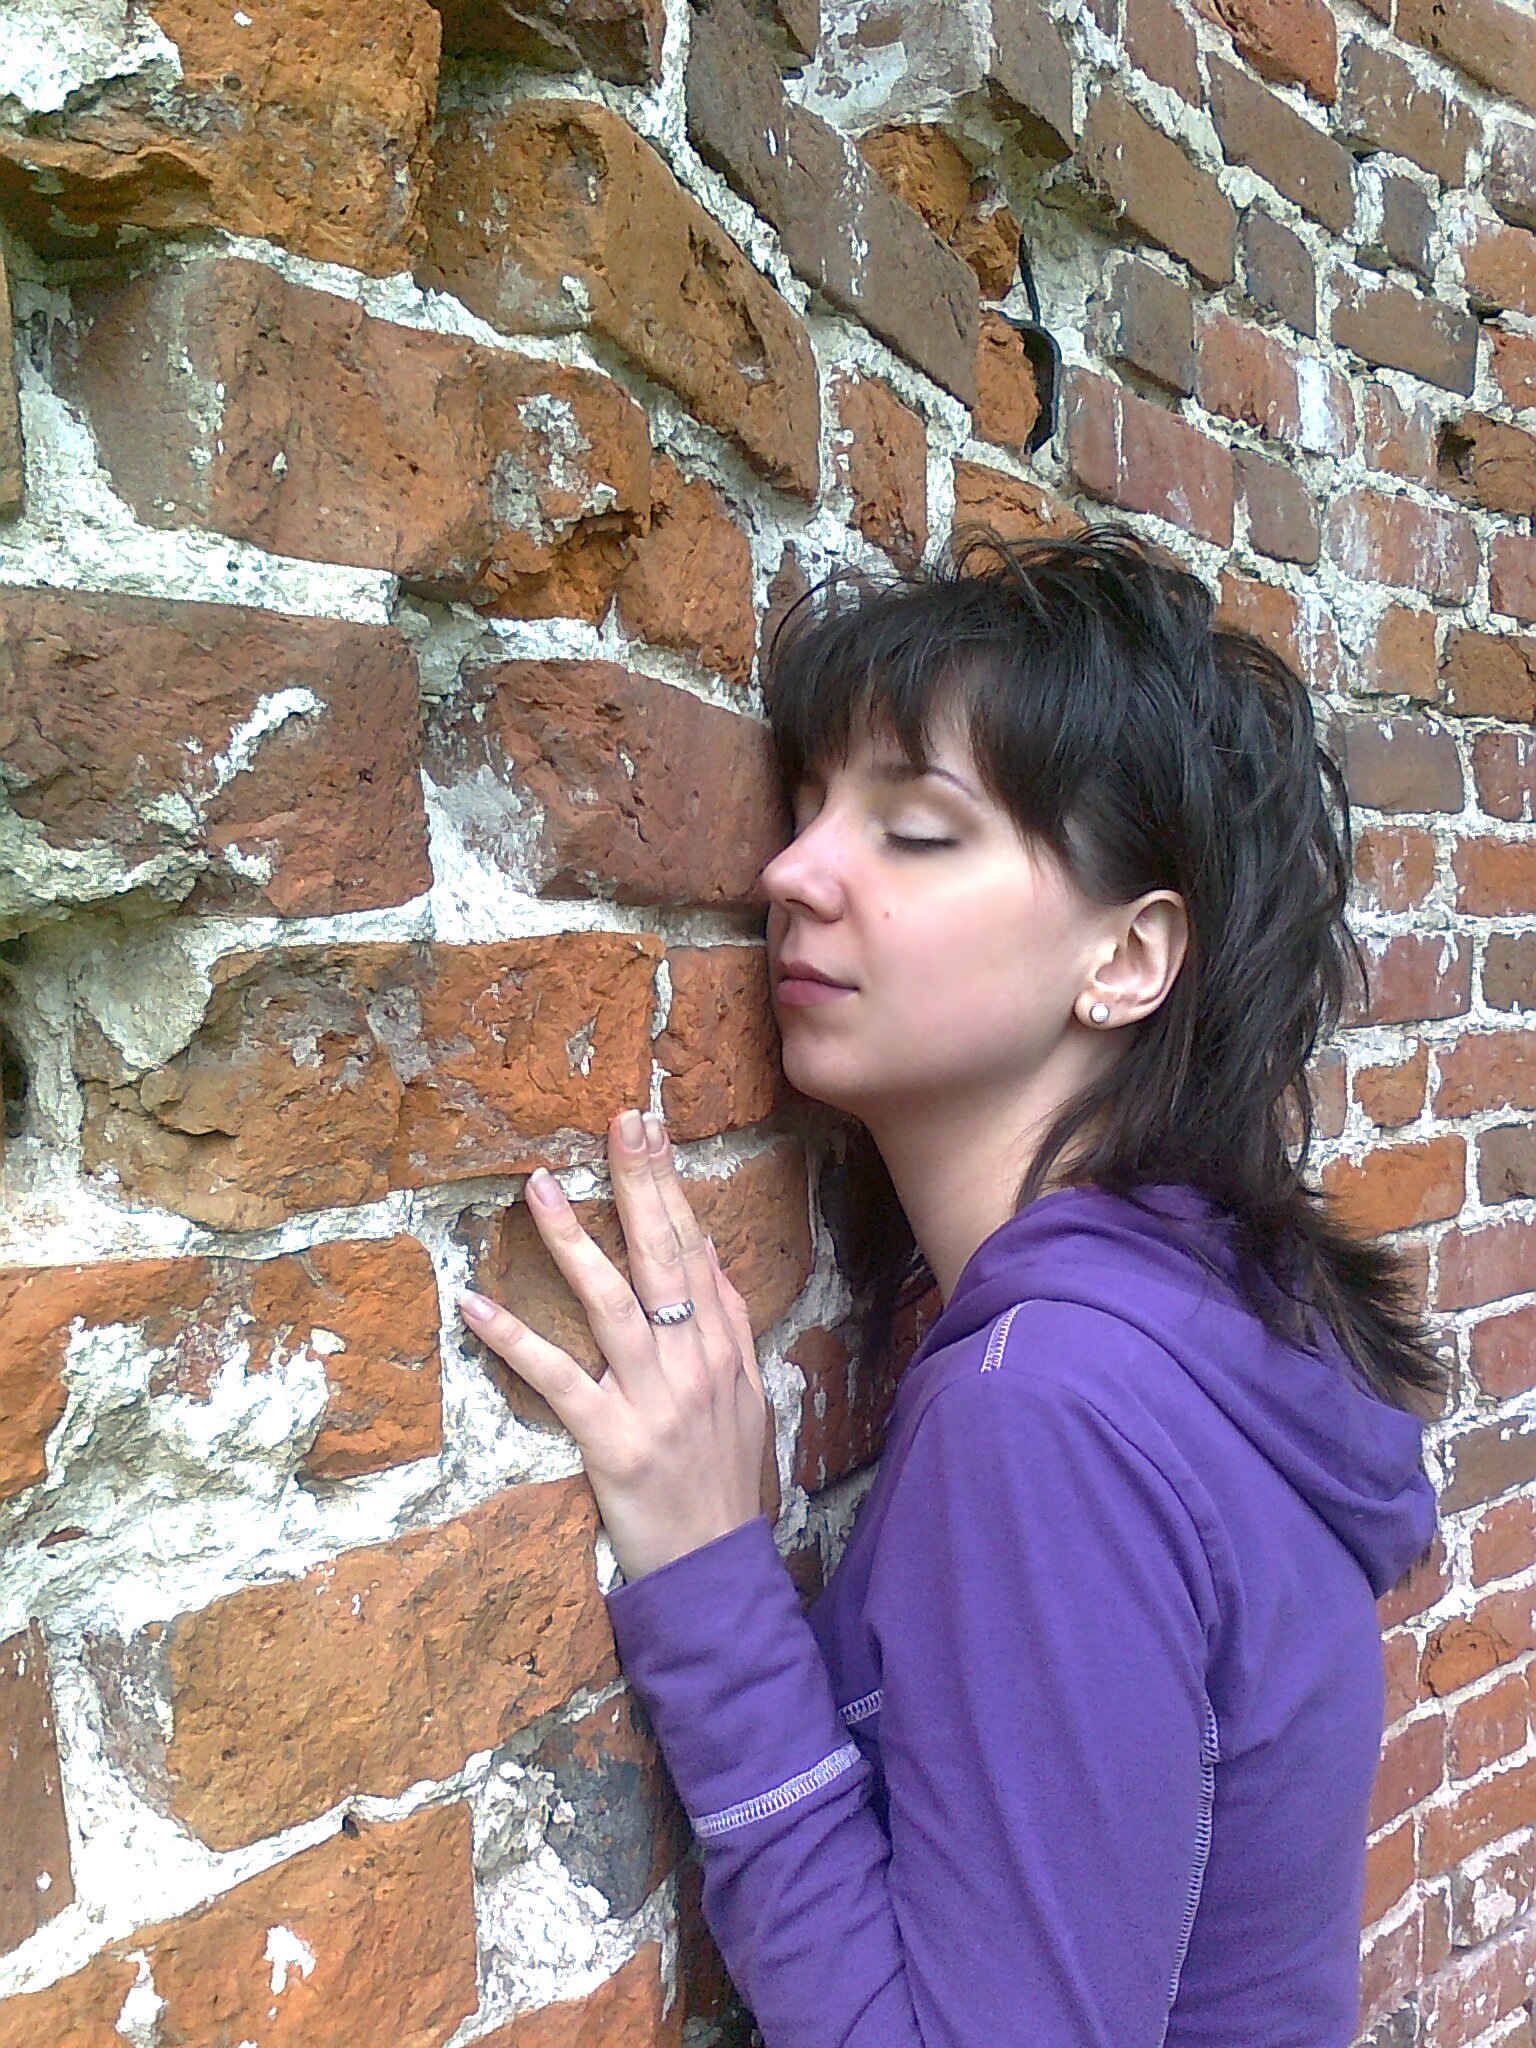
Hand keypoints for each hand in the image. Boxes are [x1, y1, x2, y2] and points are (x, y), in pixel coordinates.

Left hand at [458, 1108, 772, 1583]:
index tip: (648, 1127)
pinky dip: (515, 1341)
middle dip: (640, 1184)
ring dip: (573, 1242)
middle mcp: (693, 1362)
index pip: (695, 1248)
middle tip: (619, 1122)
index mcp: (721, 1347)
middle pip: (664, 1257)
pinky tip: (477, 1305)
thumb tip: (708, 1263)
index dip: (670, 1184)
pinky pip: (558, 1381)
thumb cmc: (723, 1481)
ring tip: (537, 1188)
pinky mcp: (612, 1441)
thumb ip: (727, 1327)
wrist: (716, 1568)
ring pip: (612, 1304)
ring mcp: (654, 1400)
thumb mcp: (745, 1396)